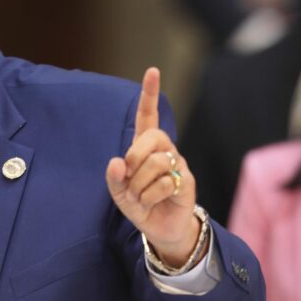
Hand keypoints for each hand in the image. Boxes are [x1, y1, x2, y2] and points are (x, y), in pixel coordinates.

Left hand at [106, 68, 201, 267]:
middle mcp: (164, 150)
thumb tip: (117, 162)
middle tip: (129, 178)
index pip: (148, 116)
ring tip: (140, 197)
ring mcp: (177, 164)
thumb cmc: (140, 204)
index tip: (152, 71)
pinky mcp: (186, 182)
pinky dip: (150, 197)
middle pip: (153, 137)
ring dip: (140, 186)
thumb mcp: (119, 193)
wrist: (160, 229)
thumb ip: (114, 178)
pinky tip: (152, 203)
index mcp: (145, 147)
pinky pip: (164, 184)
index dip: (150, 94)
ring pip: (156, 163)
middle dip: (135, 157)